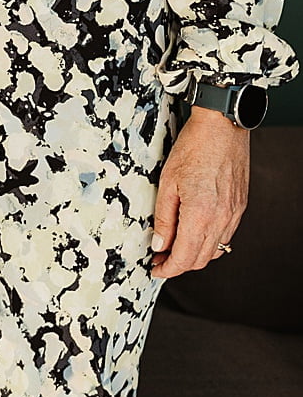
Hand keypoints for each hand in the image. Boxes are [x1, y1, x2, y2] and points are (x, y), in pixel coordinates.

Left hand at [150, 106, 249, 279]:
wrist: (222, 127)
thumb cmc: (194, 148)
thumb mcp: (167, 182)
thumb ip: (163, 218)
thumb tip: (158, 244)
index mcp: (200, 215)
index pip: (184, 258)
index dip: (168, 269)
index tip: (156, 268)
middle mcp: (221, 219)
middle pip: (200, 259)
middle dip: (179, 265)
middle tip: (160, 258)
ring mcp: (233, 214)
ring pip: (215, 251)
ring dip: (194, 255)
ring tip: (175, 247)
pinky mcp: (239, 207)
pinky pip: (226, 236)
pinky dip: (209, 242)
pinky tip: (195, 233)